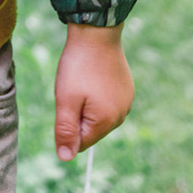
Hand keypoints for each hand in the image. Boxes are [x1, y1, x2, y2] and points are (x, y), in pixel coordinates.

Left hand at [54, 23, 131, 160]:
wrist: (97, 33)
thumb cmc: (79, 67)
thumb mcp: (65, 100)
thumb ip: (65, 131)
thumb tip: (65, 158)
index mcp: (107, 122)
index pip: (81, 143)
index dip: (67, 126)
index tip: (66, 102)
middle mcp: (121, 115)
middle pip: (90, 129)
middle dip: (76, 115)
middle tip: (72, 90)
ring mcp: (126, 101)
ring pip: (97, 115)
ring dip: (85, 104)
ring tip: (82, 81)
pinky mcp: (126, 89)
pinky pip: (106, 102)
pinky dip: (95, 94)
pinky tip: (92, 76)